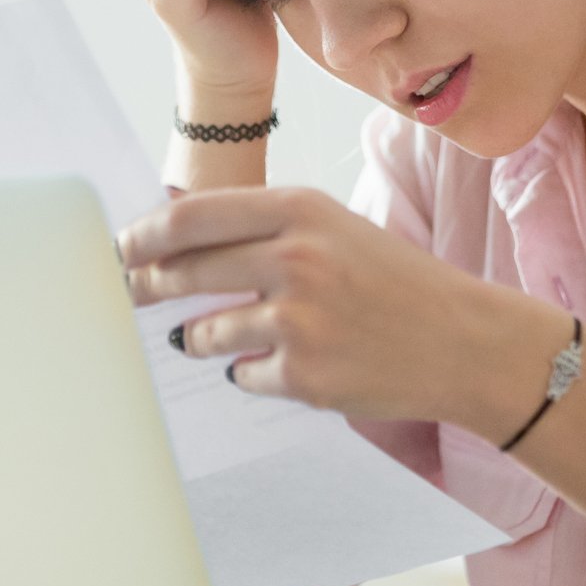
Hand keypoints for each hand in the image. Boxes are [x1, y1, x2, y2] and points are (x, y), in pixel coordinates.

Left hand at [115, 185, 561, 431]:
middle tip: (129, 296)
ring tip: (215, 337)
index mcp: (301, 210)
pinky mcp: (304, 376)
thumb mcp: (335, 229)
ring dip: (199, 337)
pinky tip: (285, 364)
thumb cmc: (394, 281)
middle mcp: (296, 258)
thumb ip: (264, 229)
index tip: (120, 248)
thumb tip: (174, 241)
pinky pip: (242, 375)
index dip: (143, 236)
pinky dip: (249, 372)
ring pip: (204, 332)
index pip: (191, 218)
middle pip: (183, 272)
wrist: (465, 341)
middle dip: (145, 287)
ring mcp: (299, 320)